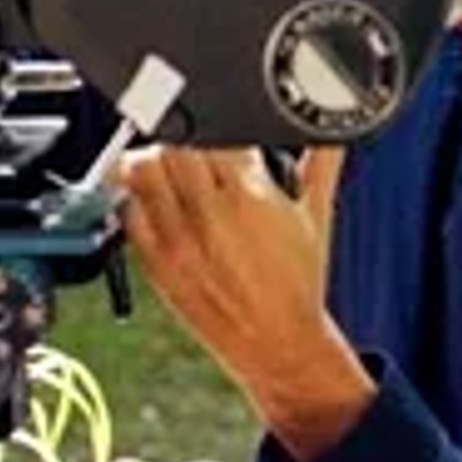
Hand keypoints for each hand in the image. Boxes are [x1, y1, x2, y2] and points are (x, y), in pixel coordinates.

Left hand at [119, 146, 373, 459]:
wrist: (276, 342)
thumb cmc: (298, 283)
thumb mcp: (318, 215)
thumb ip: (323, 160)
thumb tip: (332, 124)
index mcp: (250, 198)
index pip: (215, 130)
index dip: (221, 120)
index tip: (228, 123)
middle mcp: (208, 216)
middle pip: (174, 143)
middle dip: (187, 135)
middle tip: (199, 140)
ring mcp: (176, 241)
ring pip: (142, 170)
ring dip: (154, 157)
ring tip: (172, 161)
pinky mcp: (156, 264)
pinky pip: (129, 211)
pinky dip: (137, 195)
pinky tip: (157, 195)